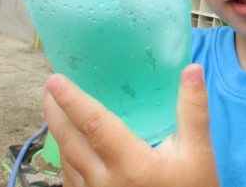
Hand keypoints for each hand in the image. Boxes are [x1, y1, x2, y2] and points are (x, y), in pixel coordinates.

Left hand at [43, 64, 219, 186]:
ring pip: (66, 161)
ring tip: (54, 109)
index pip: (94, 125)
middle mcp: (105, 182)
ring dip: (58, 132)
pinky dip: (64, 156)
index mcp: (130, 164)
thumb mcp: (198, 152)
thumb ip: (193, 109)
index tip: (54, 79)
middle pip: (70, 141)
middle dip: (55, 112)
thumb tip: (192, 69)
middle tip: (47, 87)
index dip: (72, 100)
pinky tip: (68, 146)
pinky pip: (70, 179)